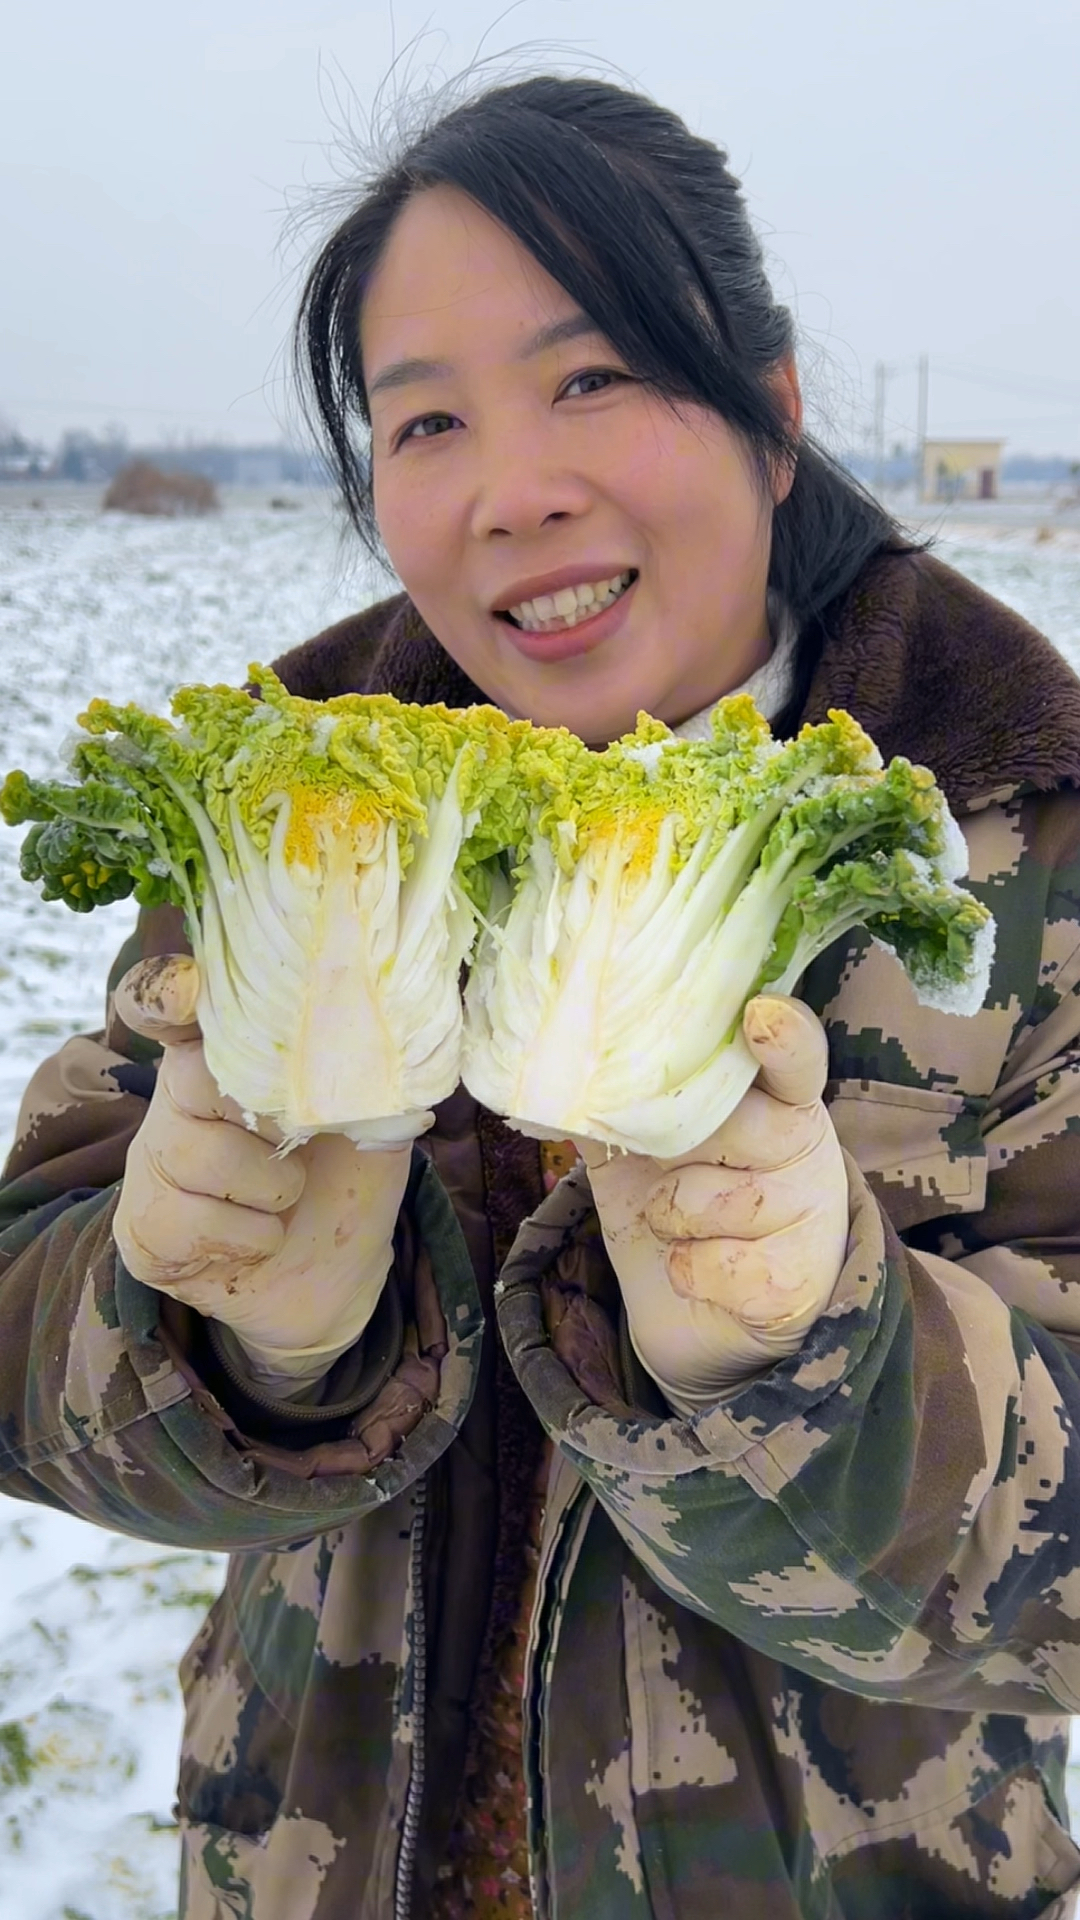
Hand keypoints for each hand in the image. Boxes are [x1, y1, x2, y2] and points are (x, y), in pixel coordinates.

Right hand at [113, 955, 410, 1392]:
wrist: (334, 1277)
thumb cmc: (344, 1179)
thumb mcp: (373, 1119)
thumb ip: (371, 1074)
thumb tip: (395, 1031)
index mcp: (226, 1055)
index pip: (171, 1006)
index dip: (169, 993)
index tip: (188, 987)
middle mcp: (176, 1097)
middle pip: (189, 1079)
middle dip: (264, 1116)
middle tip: (300, 1139)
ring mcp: (152, 1161)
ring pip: (195, 1154)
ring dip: (270, 1186)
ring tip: (288, 1197)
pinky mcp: (143, 1227)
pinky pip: (192, 1222)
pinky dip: (250, 1236)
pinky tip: (262, 1237)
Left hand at [579, 995, 847, 1410]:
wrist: (706, 1311)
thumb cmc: (680, 1205)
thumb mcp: (639, 1145)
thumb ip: (615, 1098)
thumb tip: (551, 1066)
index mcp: (777, 1096)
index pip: (794, 1055)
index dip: (782, 1035)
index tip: (761, 1015)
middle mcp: (805, 1143)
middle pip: (723, 1125)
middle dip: (671, 1151)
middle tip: (670, 1163)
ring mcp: (810, 1212)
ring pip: (701, 1200)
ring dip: (669, 1218)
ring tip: (684, 1224)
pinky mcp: (796, 1280)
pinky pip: (708, 1265)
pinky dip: (686, 1271)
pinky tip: (701, 1269)